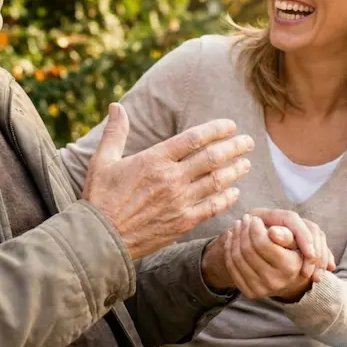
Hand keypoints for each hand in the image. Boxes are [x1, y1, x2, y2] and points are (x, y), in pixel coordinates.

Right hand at [82, 103, 254, 260]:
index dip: (216, 129)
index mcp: (154, 159)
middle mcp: (171, 178)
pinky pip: (212, 207)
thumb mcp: (103, 161)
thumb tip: (115, 107)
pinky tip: (235, 192)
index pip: (194, 138)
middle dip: (234, 147)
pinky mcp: (183, 222)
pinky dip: (227, 198)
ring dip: (235, 170)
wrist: (101, 238)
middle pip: (212, 157)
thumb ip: (115, 133)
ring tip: (246, 163)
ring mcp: (179, 202)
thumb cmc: (99, 198)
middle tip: (247, 141)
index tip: (230, 126)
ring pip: (217, 181)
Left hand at [208, 214, 325, 300]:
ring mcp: (262, 290)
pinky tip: (232, 237)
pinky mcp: (249, 292)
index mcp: (291, 267)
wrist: (284, 271)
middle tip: (244, 219)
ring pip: (238, 257)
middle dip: (244, 230)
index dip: (255, 227)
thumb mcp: (294, 237)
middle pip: (248, 249)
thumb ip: (286, 232)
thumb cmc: (290, 247)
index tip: (255, 219)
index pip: (262, 243)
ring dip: (235, 236)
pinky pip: (231, 267)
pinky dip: (229, 248)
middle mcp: (277, 282)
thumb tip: (273, 232)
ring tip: (238, 225)